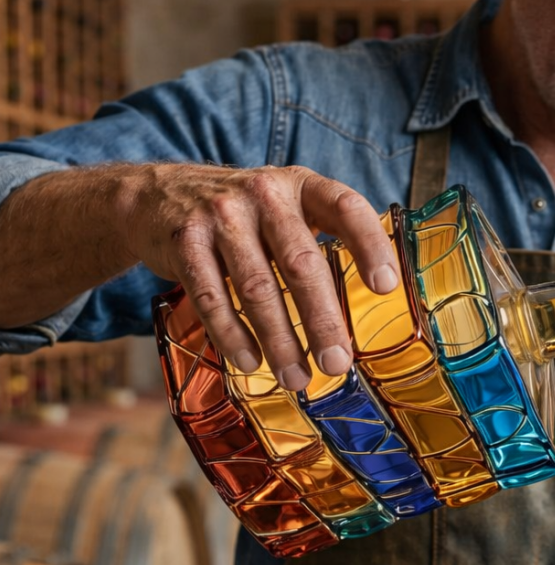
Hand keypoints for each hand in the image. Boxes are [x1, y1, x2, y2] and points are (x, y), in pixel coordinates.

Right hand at [118, 163, 397, 388]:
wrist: (158, 195)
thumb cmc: (245, 215)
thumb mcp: (286, 208)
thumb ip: (321, 239)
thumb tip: (370, 302)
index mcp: (301, 186)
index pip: (346, 208)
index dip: (370, 245)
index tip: (386, 287)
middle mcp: (263, 194)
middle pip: (300, 262)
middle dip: (322, 319)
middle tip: (338, 364)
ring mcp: (221, 216)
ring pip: (257, 288)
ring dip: (280, 341)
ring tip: (297, 379)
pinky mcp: (185, 241)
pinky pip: (212, 297)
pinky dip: (232, 334)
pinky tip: (250, 362)